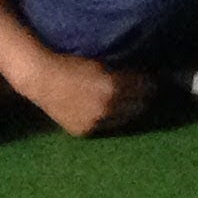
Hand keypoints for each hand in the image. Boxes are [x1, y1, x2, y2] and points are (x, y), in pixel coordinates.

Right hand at [26, 52, 153, 137]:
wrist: (43, 80)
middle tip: (147, 94)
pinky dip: (112, 120)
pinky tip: (114, 113)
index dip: (150, 84)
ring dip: (130, 111)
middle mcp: (106, 107)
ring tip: (133, 104)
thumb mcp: (102, 65)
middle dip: (143, 98)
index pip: (143, 88)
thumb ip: (122, 74)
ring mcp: (95, 122)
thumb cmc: (72, 65)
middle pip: (137, 106)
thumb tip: (143, 79)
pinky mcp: (85, 132)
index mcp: (112, 87)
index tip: (153, 81)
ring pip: (124, 120)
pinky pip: (107, 127)